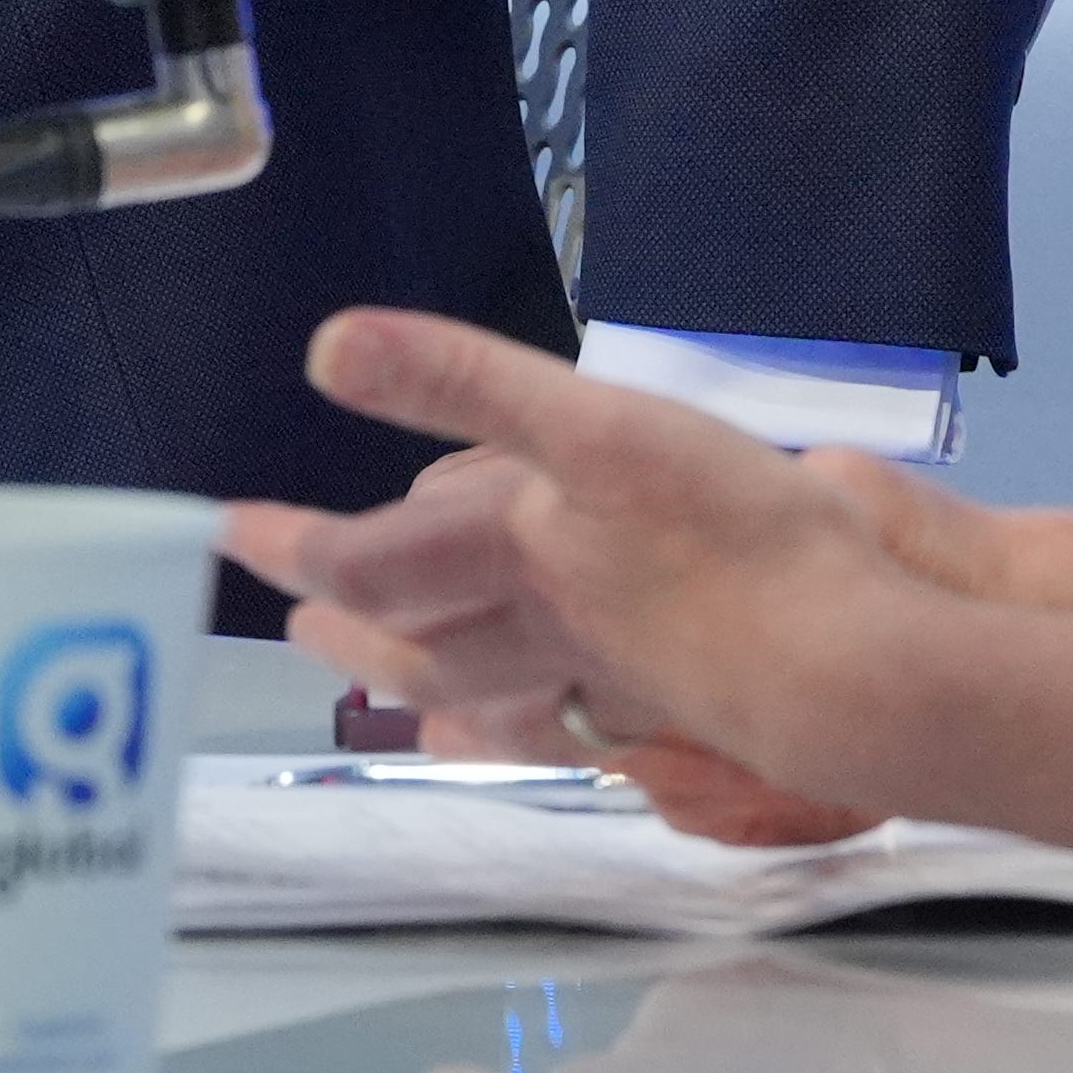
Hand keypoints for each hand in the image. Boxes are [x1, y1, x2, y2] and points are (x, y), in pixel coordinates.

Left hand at [221, 311, 960, 828]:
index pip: (373, 552)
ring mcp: (608, 666)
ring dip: (422, 677)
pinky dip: (530, 724)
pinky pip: (574, 720)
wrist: (841, 666)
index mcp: (515, 544)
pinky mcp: (671, 699)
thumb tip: (327, 349)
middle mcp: (543, 614)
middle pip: (420, 632)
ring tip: (380, 681)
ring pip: (488, 682)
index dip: (298, 543)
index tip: (230, 531)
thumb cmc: (726, 538)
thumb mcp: (594, 424)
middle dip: (352, 621)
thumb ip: (460, 381)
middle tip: (294, 617)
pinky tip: (533, 724)